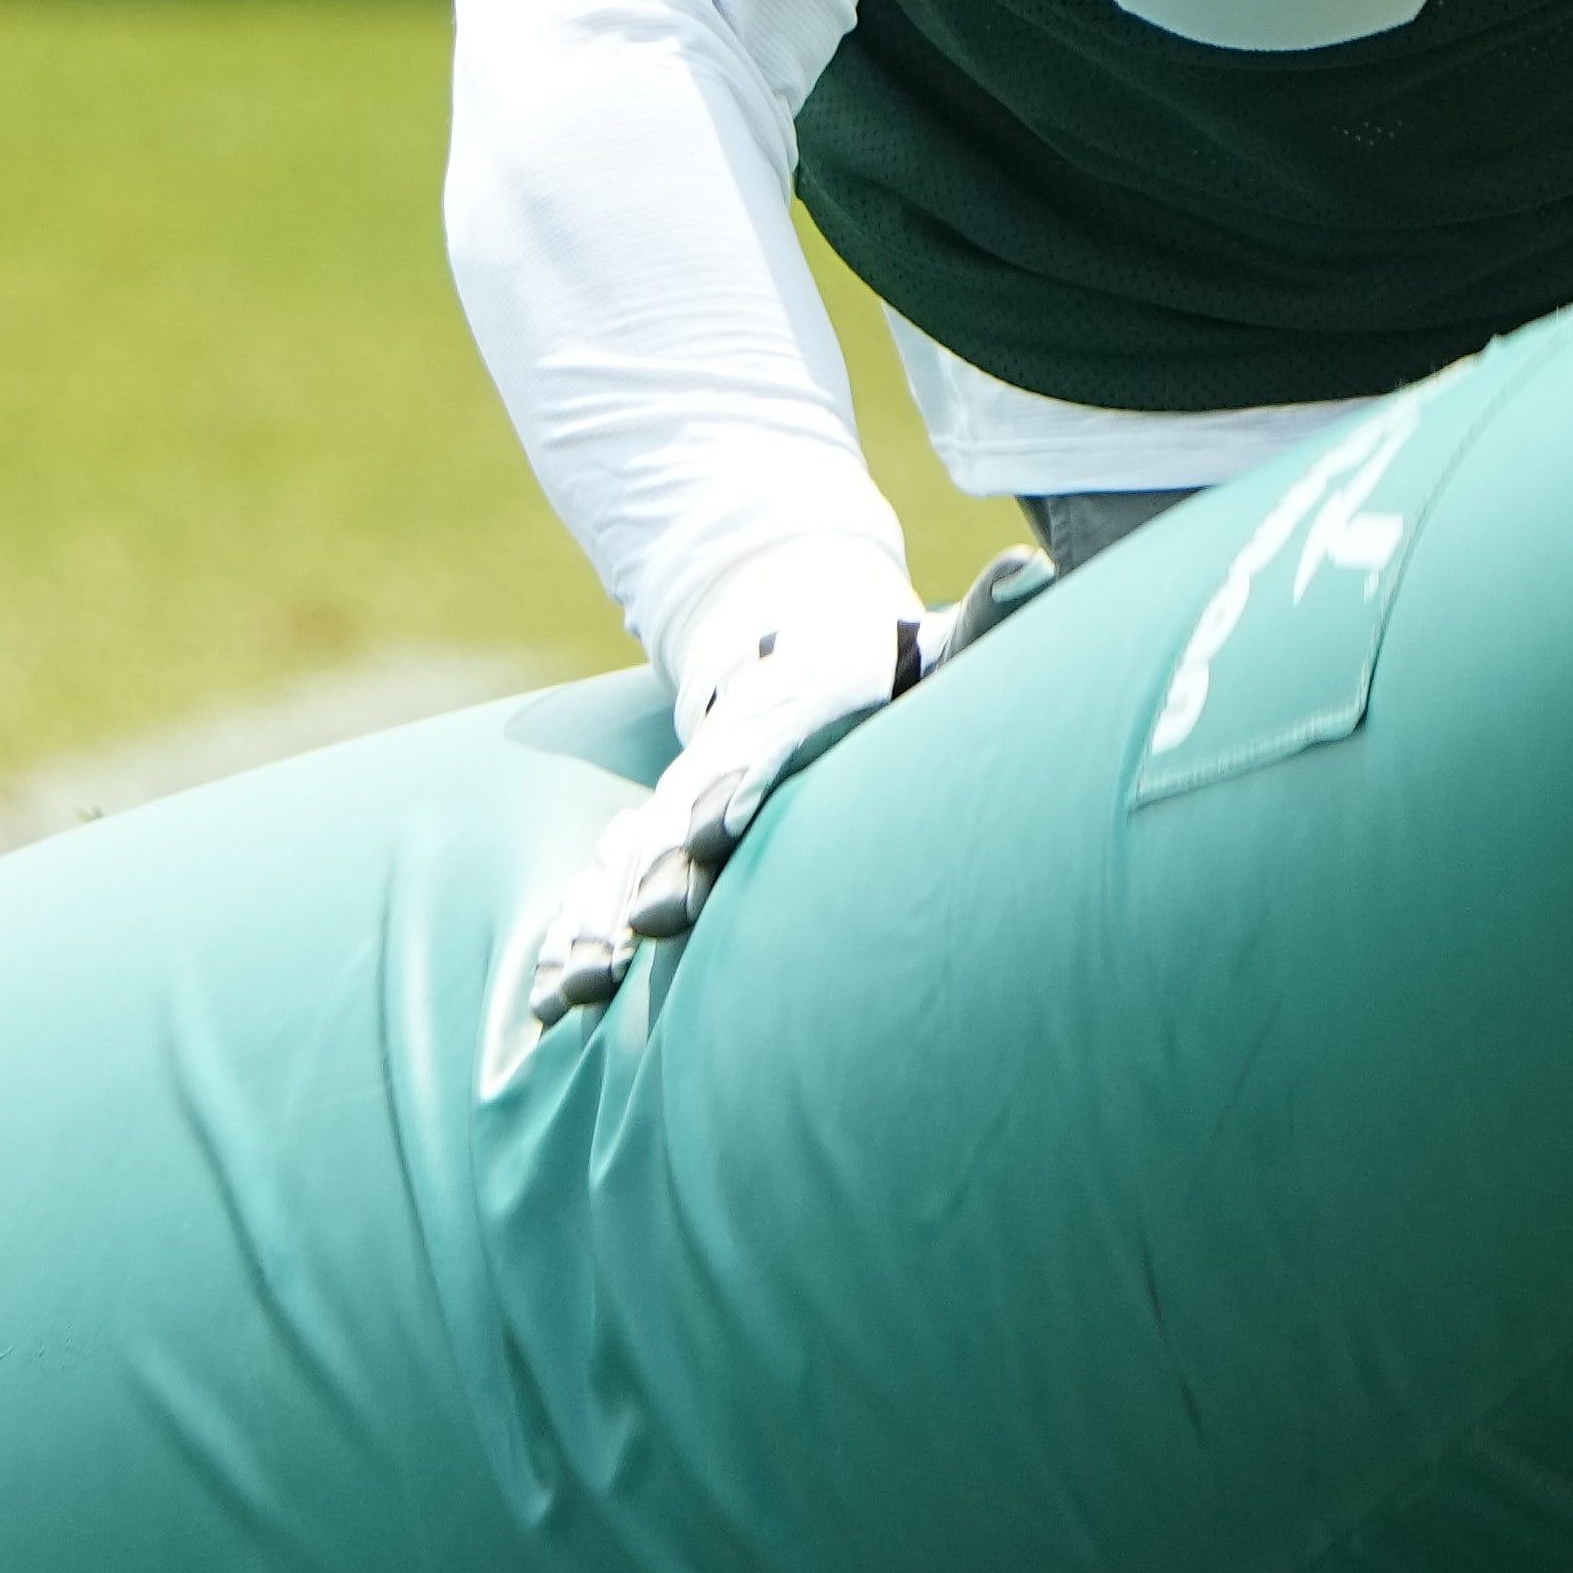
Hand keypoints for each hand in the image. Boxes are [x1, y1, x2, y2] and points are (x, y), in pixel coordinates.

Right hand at [525, 546, 1059, 1022]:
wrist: (798, 644)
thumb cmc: (889, 667)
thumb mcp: (939, 645)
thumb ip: (982, 621)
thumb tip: (1026, 568)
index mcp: (788, 713)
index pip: (760, 746)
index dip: (741, 782)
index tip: (726, 824)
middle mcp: (720, 763)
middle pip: (680, 814)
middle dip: (666, 864)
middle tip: (660, 916)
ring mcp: (679, 809)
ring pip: (623, 863)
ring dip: (600, 921)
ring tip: (580, 986)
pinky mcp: (656, 849)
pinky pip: (598, 896)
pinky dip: (569, 941)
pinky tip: (546, 1004)